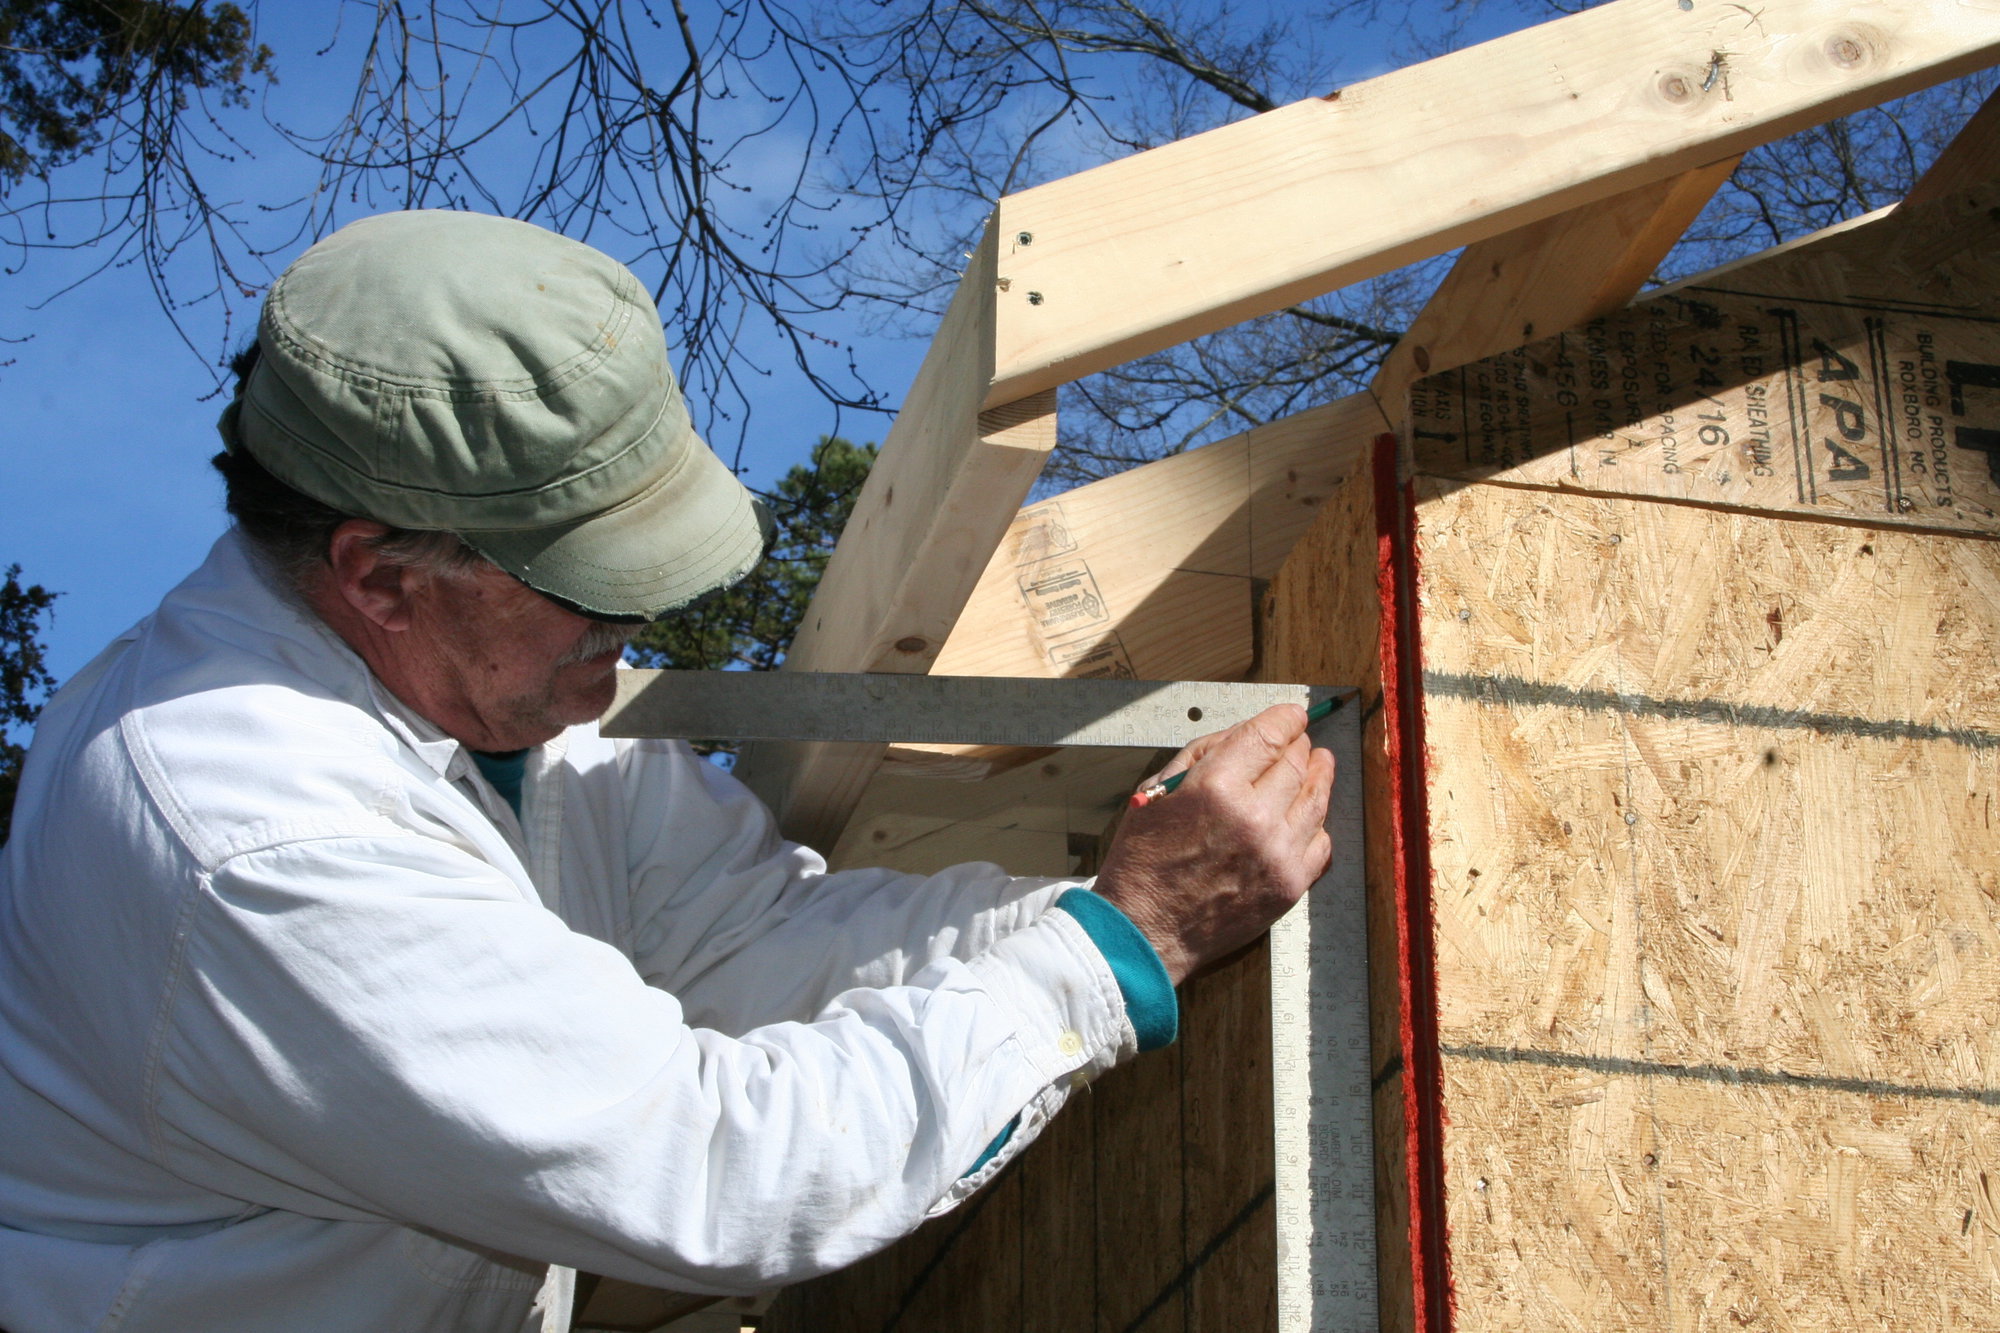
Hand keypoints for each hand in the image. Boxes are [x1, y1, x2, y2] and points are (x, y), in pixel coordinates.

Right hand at [1093, 704, 1335, 984]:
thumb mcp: (1158, 791)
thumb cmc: (1144, 860)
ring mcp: (1277, 853)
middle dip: (1300, 745)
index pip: (1270, 734)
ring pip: (1317, 799)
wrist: (1146, 929)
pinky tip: (1308, 815)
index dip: (1287, 719)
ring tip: (1320, 764)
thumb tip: (1247, 734)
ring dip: (1320, 775)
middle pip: (1297, 762)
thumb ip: (1204, 754)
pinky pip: (1321, 842)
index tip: (1293, 715)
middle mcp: (1254, 816)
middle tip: (1299, 741)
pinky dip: (1317, 823)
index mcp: (1216, 787)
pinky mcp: (1290, 885)